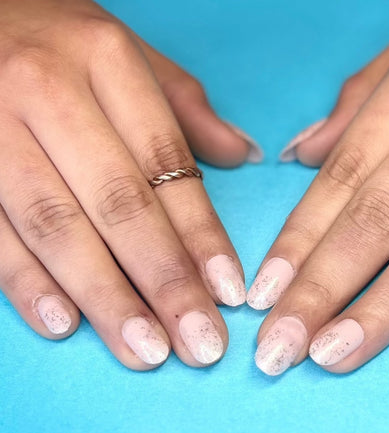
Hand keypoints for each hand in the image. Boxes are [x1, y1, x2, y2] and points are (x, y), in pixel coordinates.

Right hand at [0, 0, 259, 369]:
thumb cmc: (58, 40)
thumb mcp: (126, 53)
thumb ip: (185, 107)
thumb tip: (243, 153)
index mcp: (105, 59)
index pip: (168, 164)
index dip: (201, 234)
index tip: (228, 291)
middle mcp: (47, 91)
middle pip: (119, 205)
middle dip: (164, 282)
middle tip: (199, 342)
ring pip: (58, 228)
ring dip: (106, 298)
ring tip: (146, 349)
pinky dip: (28, 283)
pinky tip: (66, 324)